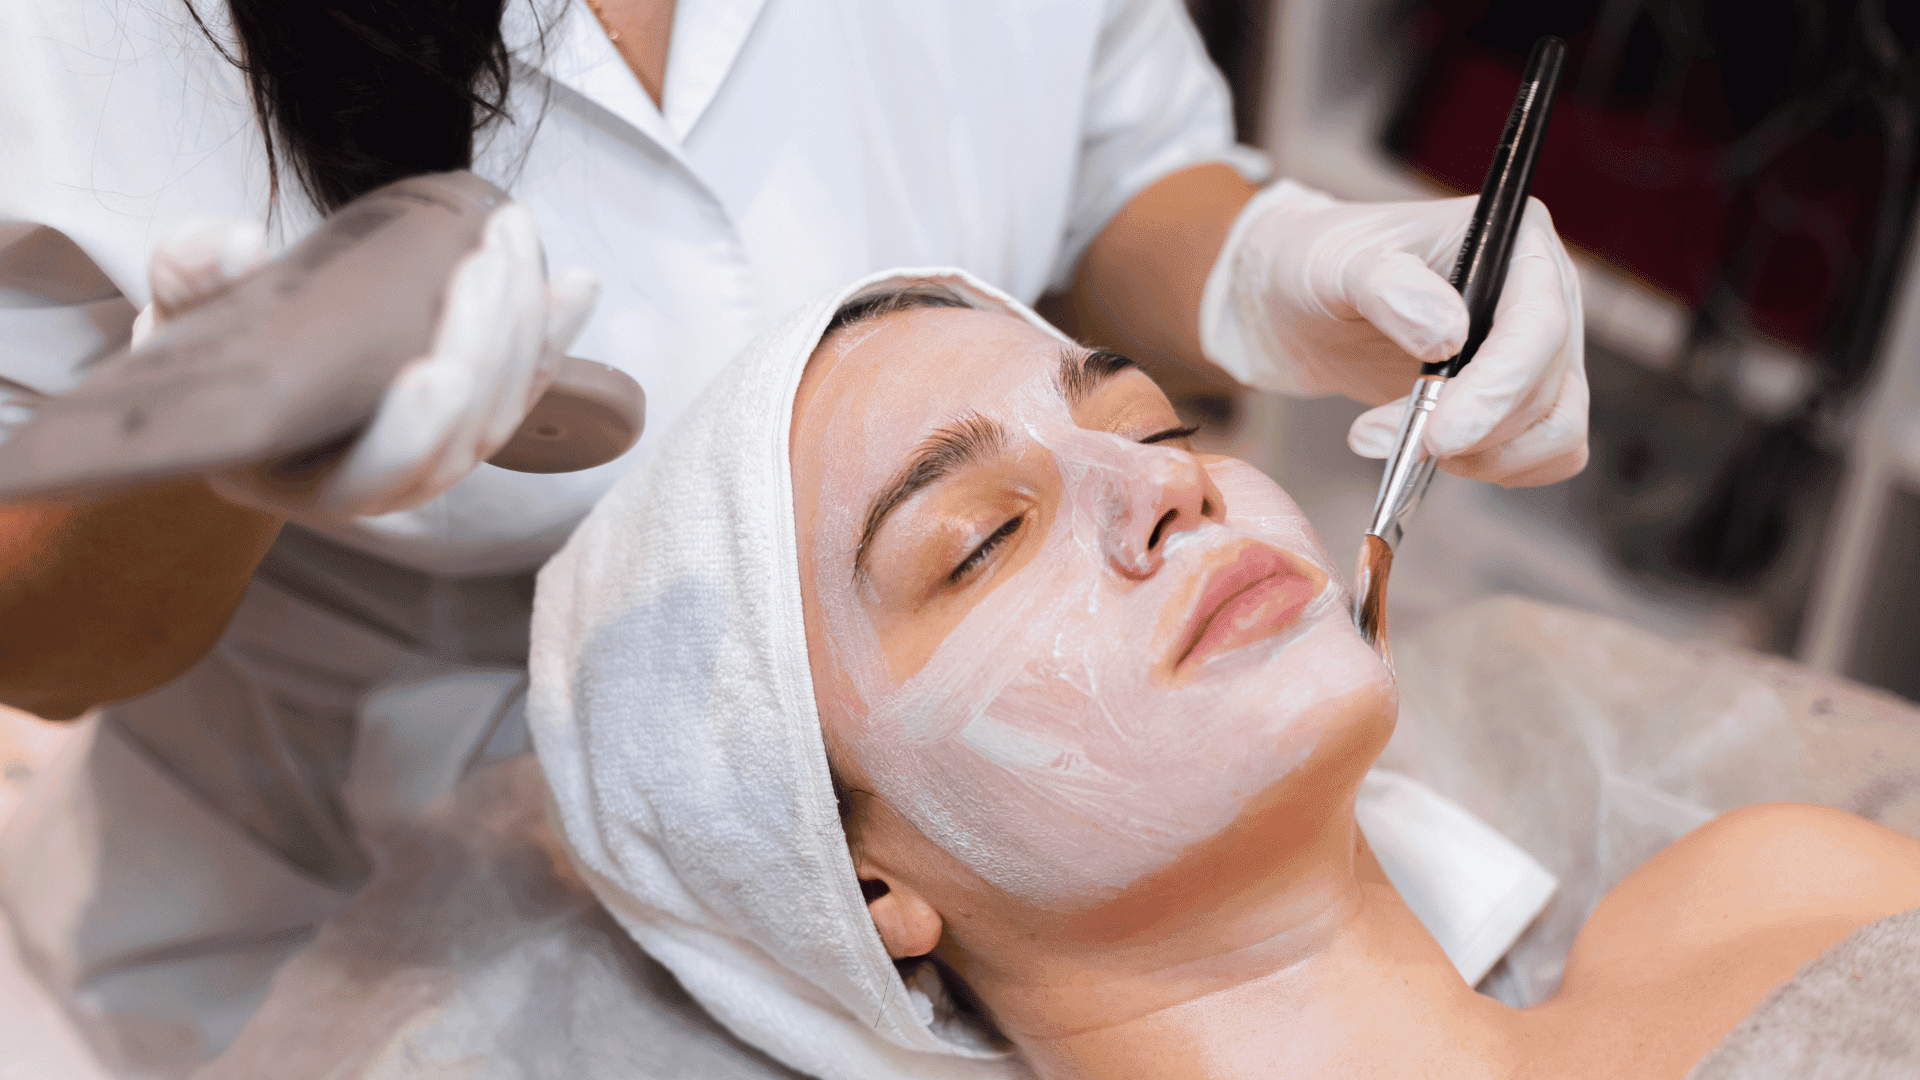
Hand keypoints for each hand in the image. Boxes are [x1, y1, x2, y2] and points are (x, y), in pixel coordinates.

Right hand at [136, 206, 598, 518]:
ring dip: (523, 324)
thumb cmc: (208, 353)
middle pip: (460, 435)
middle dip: (485, 347)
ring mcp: (440, 454)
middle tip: (484, 261)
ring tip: (512, 238)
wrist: (249, 363)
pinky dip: (556, 331)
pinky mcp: (477, 415)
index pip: (373, 476)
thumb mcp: (177, 321)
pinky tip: (577, 281)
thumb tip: (232, 243)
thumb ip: (191, 283)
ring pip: (505, 407)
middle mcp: (385, 483)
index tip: (434, 370)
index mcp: (304, 481)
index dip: (412, 432)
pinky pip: (531, 382)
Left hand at [1200, 180, 1586, 486]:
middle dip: (1468, 430)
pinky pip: (1550, 453)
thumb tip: (1448, 333)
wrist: (1306, 305)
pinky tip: (1434, 457)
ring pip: (1555, 429)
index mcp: (1514, 241)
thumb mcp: (1337, 264)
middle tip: (1377, 437)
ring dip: (1483, 458)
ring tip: (1399, 445)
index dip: (1497, 389)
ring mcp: (1541, 350)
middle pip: (1547, 387)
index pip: (1538, 326)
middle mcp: (1546, 293)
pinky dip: (1497, 468)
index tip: (1440, 436)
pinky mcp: (1525, 397)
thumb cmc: (1324, 266)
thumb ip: (1388, 287)